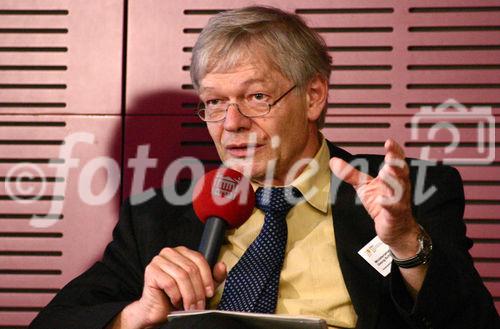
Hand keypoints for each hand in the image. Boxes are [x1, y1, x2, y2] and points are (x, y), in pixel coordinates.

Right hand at [124, 246, 226, 327]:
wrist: (158, 310)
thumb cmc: (178, 296)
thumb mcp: (201, 287)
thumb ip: (213, 277)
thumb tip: (222, 265)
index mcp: (182, 252)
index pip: (199, 259)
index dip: (207, 277)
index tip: (210, 293)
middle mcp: (170, 252)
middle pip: (191, 269)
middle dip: (197, 291)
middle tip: (199, 305)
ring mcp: (158, 260)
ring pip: (181, 276)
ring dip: (188, 295)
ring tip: (190, 307)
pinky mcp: (151, 270)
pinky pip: (169, 282)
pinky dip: (175, 295)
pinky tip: (176, 301)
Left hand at [330, 139, 419, 254]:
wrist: (395, 228)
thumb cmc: (382, 204)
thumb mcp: (364, 186)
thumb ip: (351, 173)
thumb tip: (333, 161)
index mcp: (393, 177)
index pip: (397, 161)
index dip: (395, 151)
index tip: (389, 142)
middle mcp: (399, 186)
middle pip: (401, 172)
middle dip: (396, 163)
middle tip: (390, 156)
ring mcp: (399, 200)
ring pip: (399, 189)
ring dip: (393, 180)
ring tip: (386, 171)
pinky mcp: (395, 214)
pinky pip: (393, 208)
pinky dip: (388, 203)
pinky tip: (381, 200)